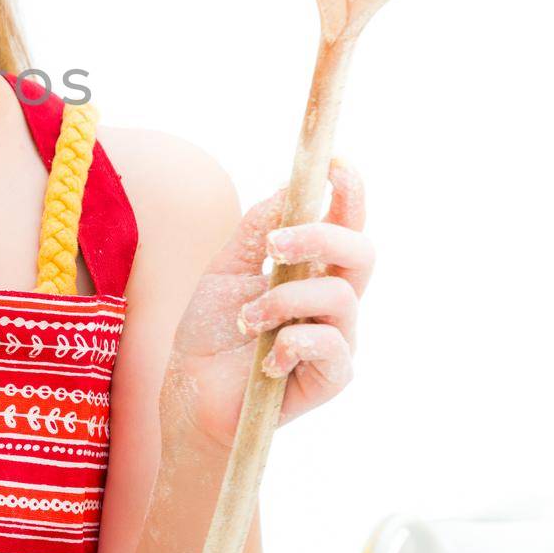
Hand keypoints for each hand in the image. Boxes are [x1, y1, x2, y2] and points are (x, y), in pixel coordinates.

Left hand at [160, 161, 371, 449]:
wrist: (192, 388)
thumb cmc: (212, 327)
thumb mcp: (226, 267)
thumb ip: (255, 229)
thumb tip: (289, 189)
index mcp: (311, 268)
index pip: (344, 225)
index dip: (350, 193)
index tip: (336, 164)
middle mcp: (331, 299)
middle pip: (361, 253)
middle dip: (320, 236)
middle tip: (275, 242)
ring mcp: (337, 338)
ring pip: (341, 298)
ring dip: (285, 300)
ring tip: (250, 319)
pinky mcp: (331, 377)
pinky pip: (331, 347)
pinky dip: (291, 344)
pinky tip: (264, 358)